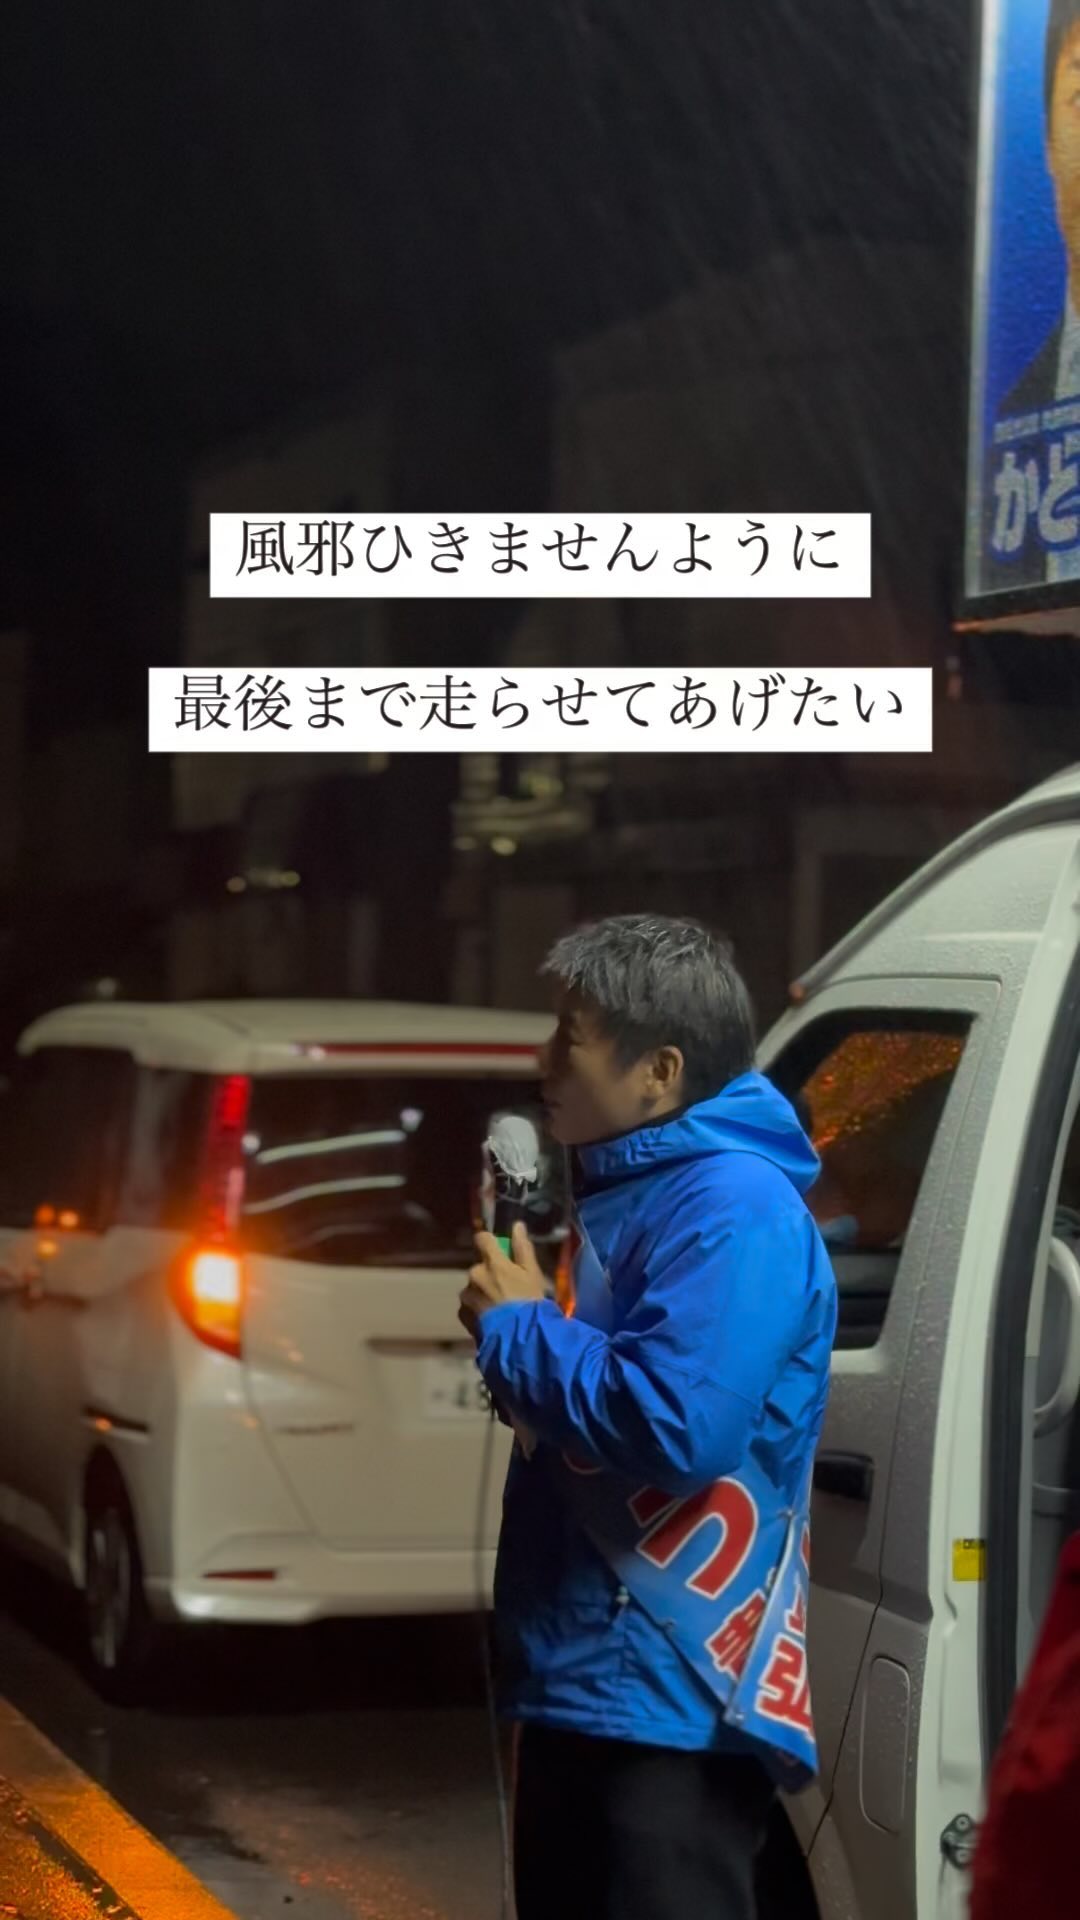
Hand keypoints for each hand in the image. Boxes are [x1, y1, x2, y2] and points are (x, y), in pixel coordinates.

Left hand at [458, 1222, 546, 1341]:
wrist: (519, 1340)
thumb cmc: (530, 1304)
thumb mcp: (533, 1274)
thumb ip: (522, 1248)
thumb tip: (517, 1226)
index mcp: (492, 1262)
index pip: (482, 1239)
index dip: (489, 1242)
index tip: (497, 1249)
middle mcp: (475, 1275)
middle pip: (479, 1267)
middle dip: (489, 1274)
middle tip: (506, 1290)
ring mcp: (467, 1296)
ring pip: (473, 1287)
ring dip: (482, 1293)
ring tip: (500, 1309)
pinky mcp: (463, 1314)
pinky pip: (469, 1306)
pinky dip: (477, 1310)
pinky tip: (491, 1319)